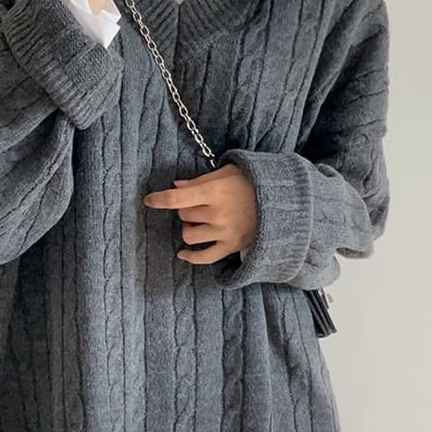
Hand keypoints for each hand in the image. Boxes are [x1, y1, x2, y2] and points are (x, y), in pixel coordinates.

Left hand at [142, 163, 257, 264]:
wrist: (283, 202)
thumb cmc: (252, 183)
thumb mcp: (227, 173)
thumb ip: (199, 181)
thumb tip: (176, 186)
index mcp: (214, 191)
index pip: (178, 198)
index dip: (160, 199)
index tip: (148, 200)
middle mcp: (218, 213)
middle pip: (184, 215)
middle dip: (186, 209)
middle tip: (199, 204)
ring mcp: (224, 232)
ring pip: (189, 235)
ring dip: (190, 228)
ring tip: (200, 222)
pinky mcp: (231, 246)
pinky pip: (204, 257)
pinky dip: (191, 257)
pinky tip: (183, 253)